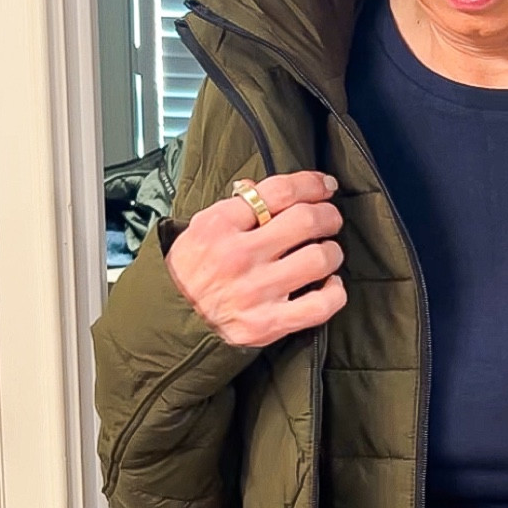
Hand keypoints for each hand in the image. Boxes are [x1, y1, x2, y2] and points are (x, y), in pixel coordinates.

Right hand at [165, 171, 346, 347]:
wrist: (172, 318)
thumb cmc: (193, 269)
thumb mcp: (202, 227)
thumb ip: (235, 205)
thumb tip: (263, 187)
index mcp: (220, 225)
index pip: (279, 192)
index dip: (312, 184)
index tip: (326, 186)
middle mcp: (239, 256)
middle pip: (306, 220)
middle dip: (328, 215)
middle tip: (330, 219)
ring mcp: (255, 291)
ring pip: (320, 259)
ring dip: (333, 251)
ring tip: (327, 252)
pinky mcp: (268, 323)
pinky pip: (321, 305)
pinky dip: (335, 292)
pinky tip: (329, 284)